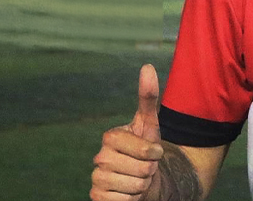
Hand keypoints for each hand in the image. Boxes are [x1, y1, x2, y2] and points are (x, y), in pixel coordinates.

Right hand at [91, 64, 164, 200]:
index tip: (155, 152)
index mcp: (111, 137)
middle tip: (147, 168)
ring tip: (140, 179)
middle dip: (150, 170)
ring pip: (133, 185)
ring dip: (143, 185)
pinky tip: (130, 192)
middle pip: (140, 167)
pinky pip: (122, 200)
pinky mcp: (97, 197)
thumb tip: (146, 66)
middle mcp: (100, 157)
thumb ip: (147, 97)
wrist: (145, 181)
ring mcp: (96, 178)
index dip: (153, 152)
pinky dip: (133, 199)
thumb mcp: (151, 125)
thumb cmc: (148, 151)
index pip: (141, 148)